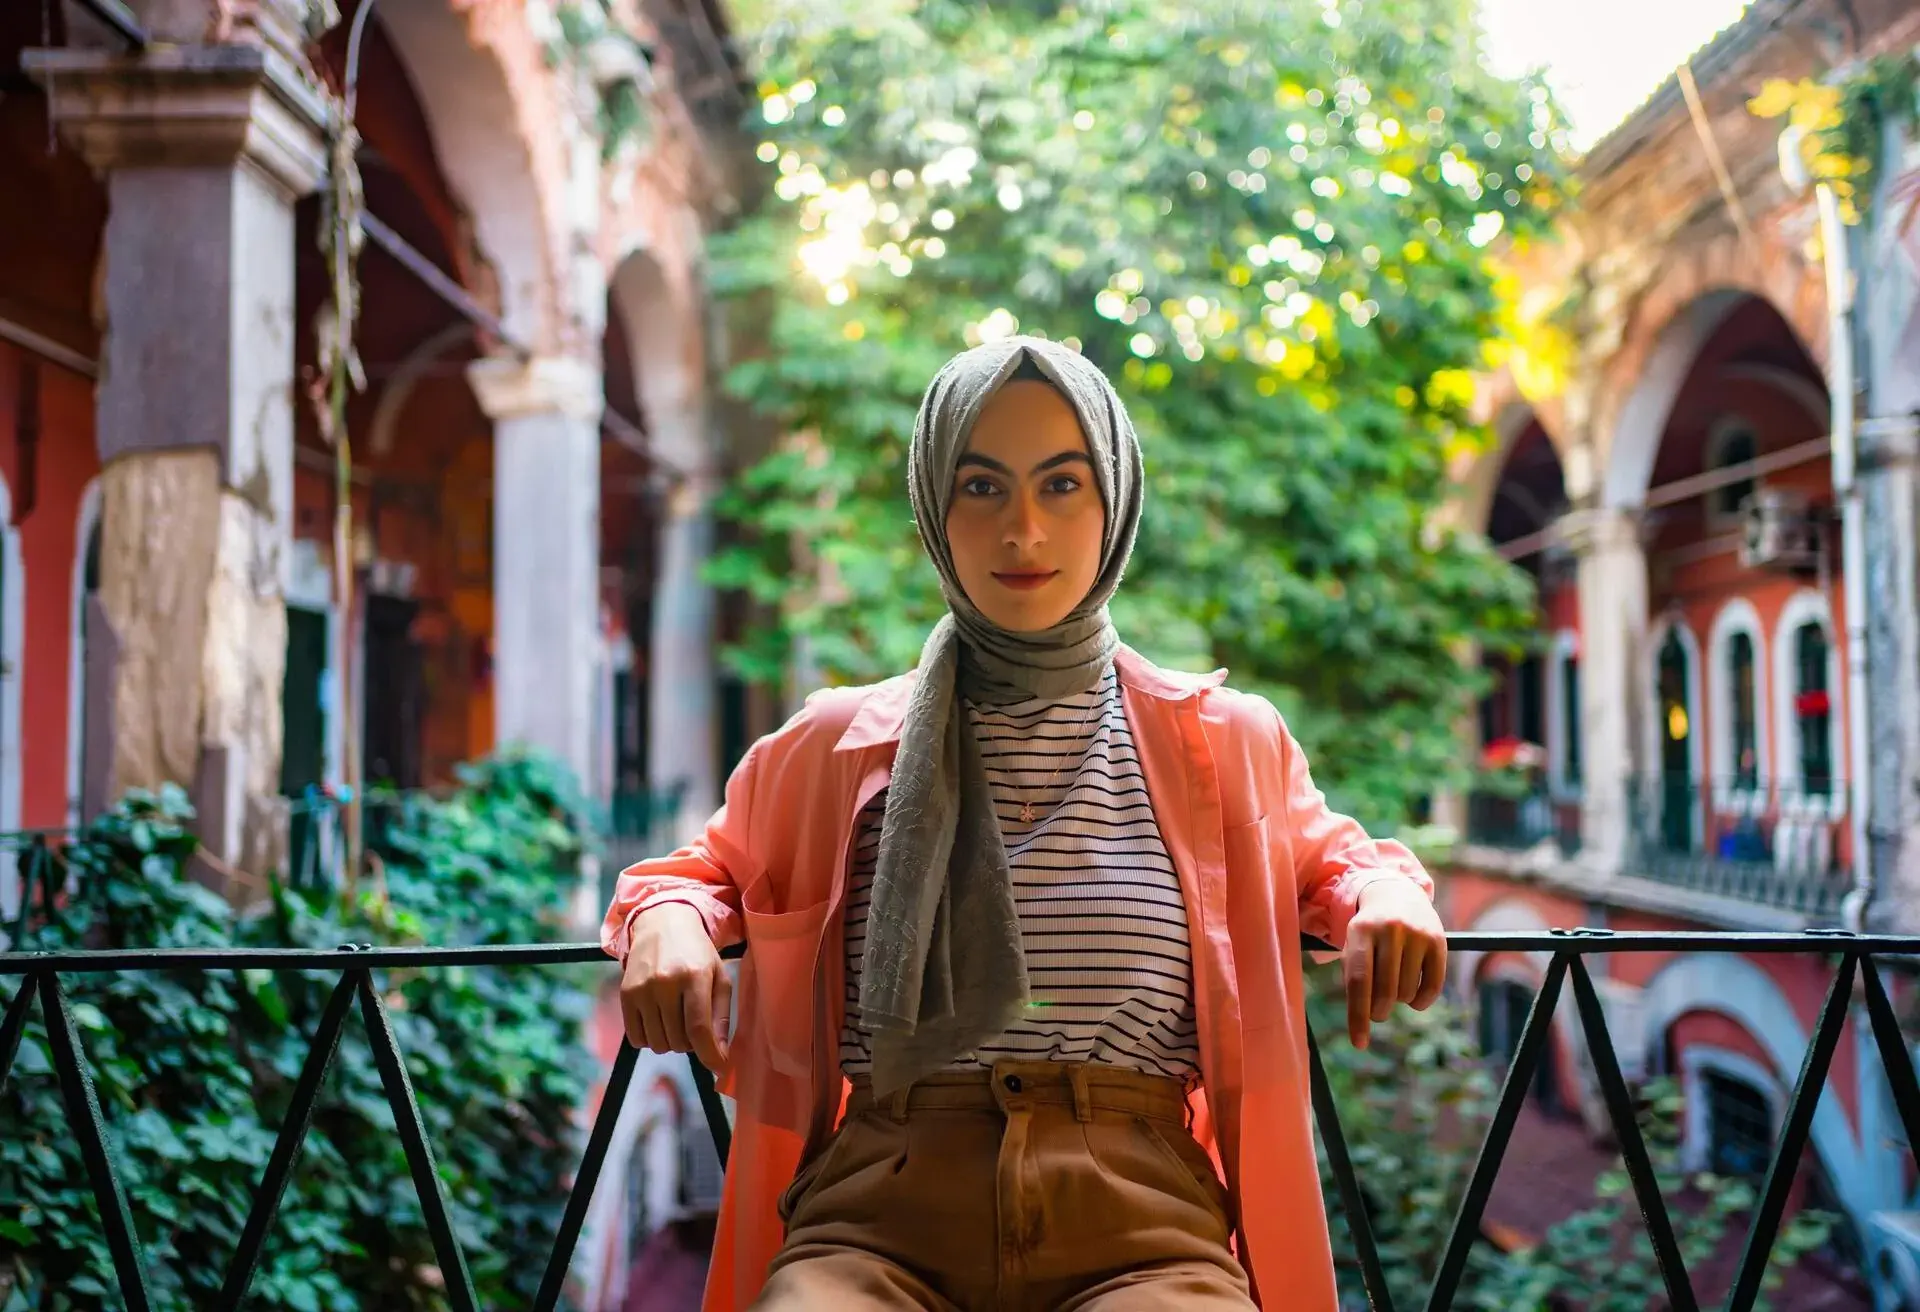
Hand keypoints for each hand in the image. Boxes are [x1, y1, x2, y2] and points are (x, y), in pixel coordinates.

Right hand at [620, 902, 732, 1070]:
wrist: (662, 924)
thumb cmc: (697, 954)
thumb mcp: (719, 977)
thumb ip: (721, 1017)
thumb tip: (720, 1056)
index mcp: (695, 976)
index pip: (699, 1028)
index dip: (709, 1055)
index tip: (717, 1068)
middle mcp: (665, 982)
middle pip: (678, 1041)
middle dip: (691, 1042)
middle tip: (693, 1022)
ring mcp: (642, 989)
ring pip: (658, 1044)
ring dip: (670, 1041)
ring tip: (676, 1019)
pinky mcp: (625, 994)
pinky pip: (637, 1038)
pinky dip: (650, 1038)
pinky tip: (658, 1020)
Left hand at [1343, 879, 1446, 1050]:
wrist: (1396, 894)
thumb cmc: (1368, 931)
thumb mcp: (1353, 944)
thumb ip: (1355, 977)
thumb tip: (1364, 1018)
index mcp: (1360, 930)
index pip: (1358, 981)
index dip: (1358, 1017)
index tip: (1359, 1044)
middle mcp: (1389, 929)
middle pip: (1385, 991)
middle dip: (1378, 1011)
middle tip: (1377, 1012)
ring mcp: (1416, 933)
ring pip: (1407, 992)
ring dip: (1400, 1002)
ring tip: (1393, 990)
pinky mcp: (1438, 940)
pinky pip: (1432, 987)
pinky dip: (1422, 1002)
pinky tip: (1414, 1000)